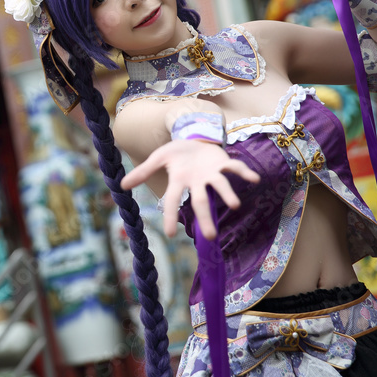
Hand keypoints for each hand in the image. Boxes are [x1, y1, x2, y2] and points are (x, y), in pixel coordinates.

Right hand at [120, 140, 258, 239]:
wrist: (194, 139)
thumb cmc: (176, 153)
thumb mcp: (158, 159)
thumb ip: (142, 172)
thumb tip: (121, 185)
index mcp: (180, 182)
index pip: (173, 200)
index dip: (171, 216)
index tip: (170, 234)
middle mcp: (198, 182)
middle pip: (201, 202)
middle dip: (206, 218)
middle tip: (210, 237)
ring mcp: (212, 174)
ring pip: (221, 186)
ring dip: (228, 194)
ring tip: (235, 205)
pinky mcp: (224, 163)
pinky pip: (236, 168)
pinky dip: (245, 172)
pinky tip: (255, 179)